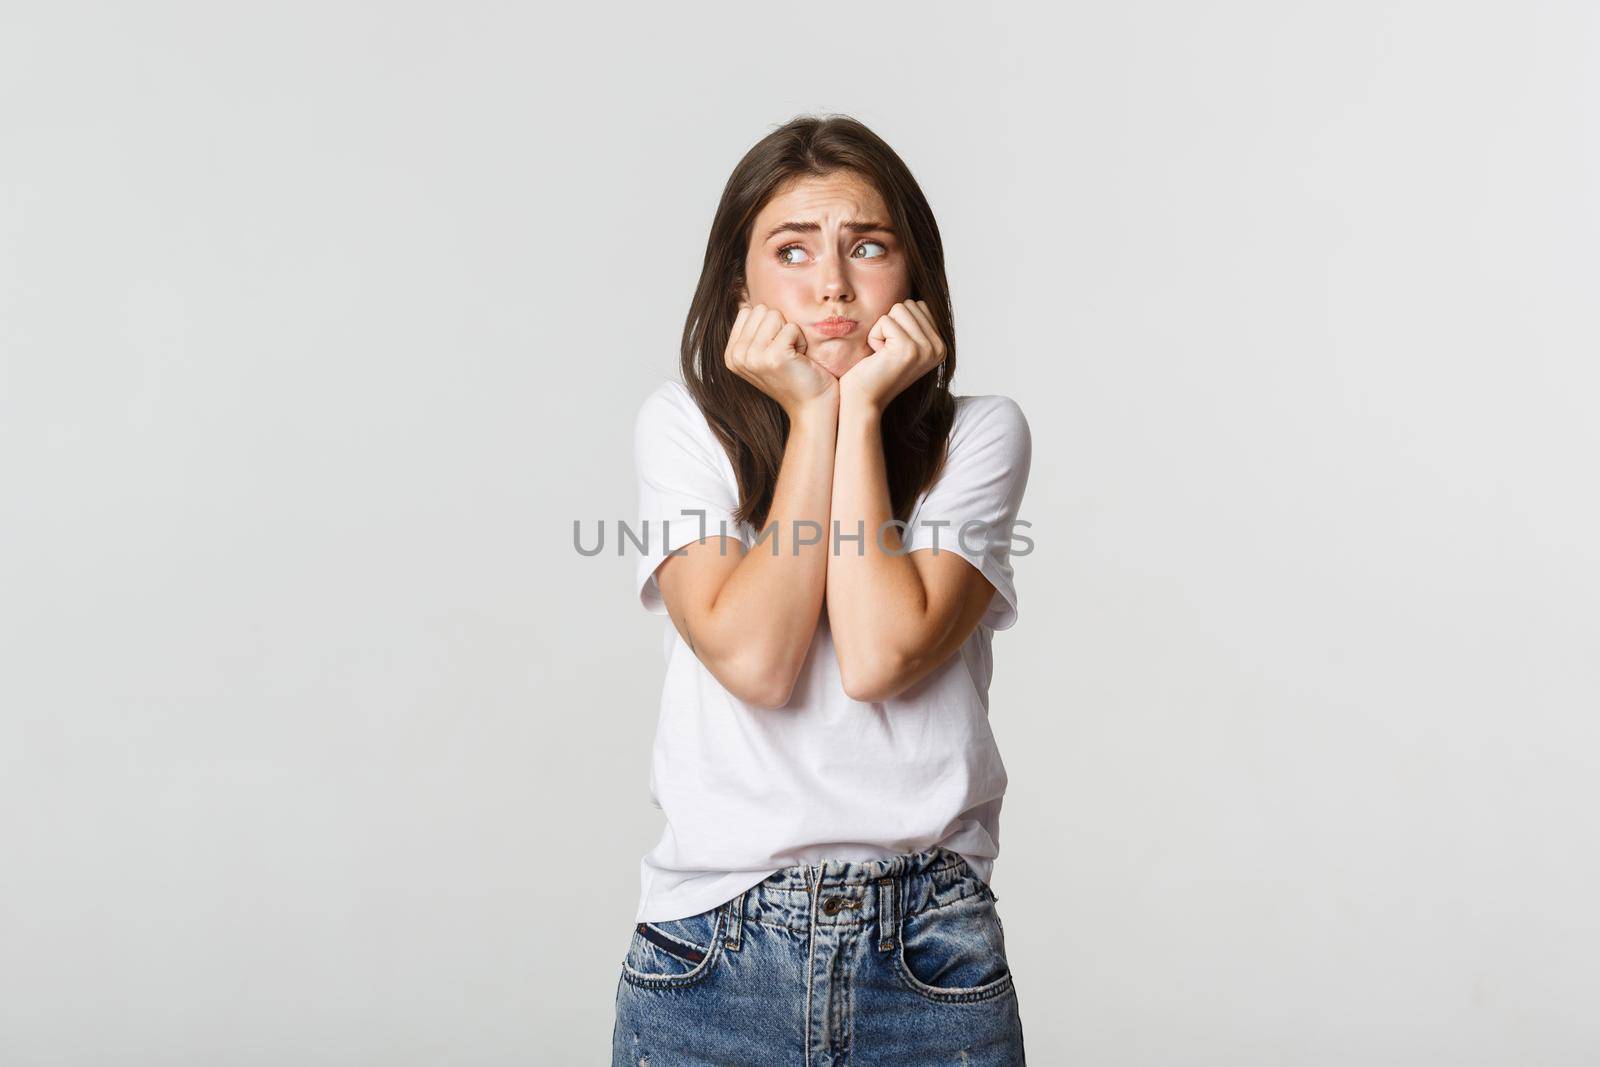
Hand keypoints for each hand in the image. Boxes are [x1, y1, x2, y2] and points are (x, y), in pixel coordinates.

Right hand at [725, 302, 839, 418]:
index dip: (768, 325)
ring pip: (775, 315)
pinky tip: (800, 360)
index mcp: (731, 354)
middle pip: (761, 310)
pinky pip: (791, 327)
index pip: (748, 311)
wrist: (811, 405)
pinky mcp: (774, 357)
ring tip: (792, 356)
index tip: (775, 349)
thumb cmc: (793, 376)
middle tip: (786, 352)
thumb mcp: (763, 352)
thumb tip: (742, 294)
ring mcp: (754, 357)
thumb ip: (752, 328)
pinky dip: (801, 340)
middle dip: (780, 327)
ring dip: (791, 333)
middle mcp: (737, 356)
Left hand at [839, 300, 945, 412]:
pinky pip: (885, 321)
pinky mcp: (909, 349)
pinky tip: (878, 357)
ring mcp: (926, 349)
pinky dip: (874, 336)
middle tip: (886, 352)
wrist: (863, 401)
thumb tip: (919, 291)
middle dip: (890, 324)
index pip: (919, 305)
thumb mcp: (902, 344)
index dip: (898, 322)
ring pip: (898, 309)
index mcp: (941, 345)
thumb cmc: (875, 371)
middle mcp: (939, 348)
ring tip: (883, 354)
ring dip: (882, 330)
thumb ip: (914, 323)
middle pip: (909, 304)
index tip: (894, 349)